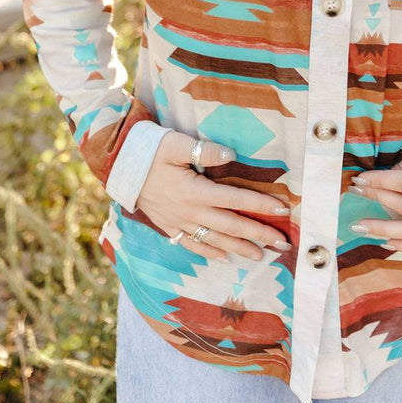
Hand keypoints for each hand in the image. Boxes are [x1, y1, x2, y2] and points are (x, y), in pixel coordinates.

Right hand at [135, 132, 291, 261]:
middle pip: (231, 226)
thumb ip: (204, 151)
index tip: (282, 209)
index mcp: (195, 191)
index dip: (260, 204)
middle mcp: (190, 211)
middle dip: (259, 234)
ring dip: (240, 249)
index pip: (235, 199)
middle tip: (282, 243)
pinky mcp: (169, 226)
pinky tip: (224, 258)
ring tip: (261, 256)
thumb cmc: (150, 150)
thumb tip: (231, 155)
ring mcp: (179, 222)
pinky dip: (210, 253)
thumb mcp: (176, 144)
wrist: (119, 166)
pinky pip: (193, 245)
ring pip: (215, 240)